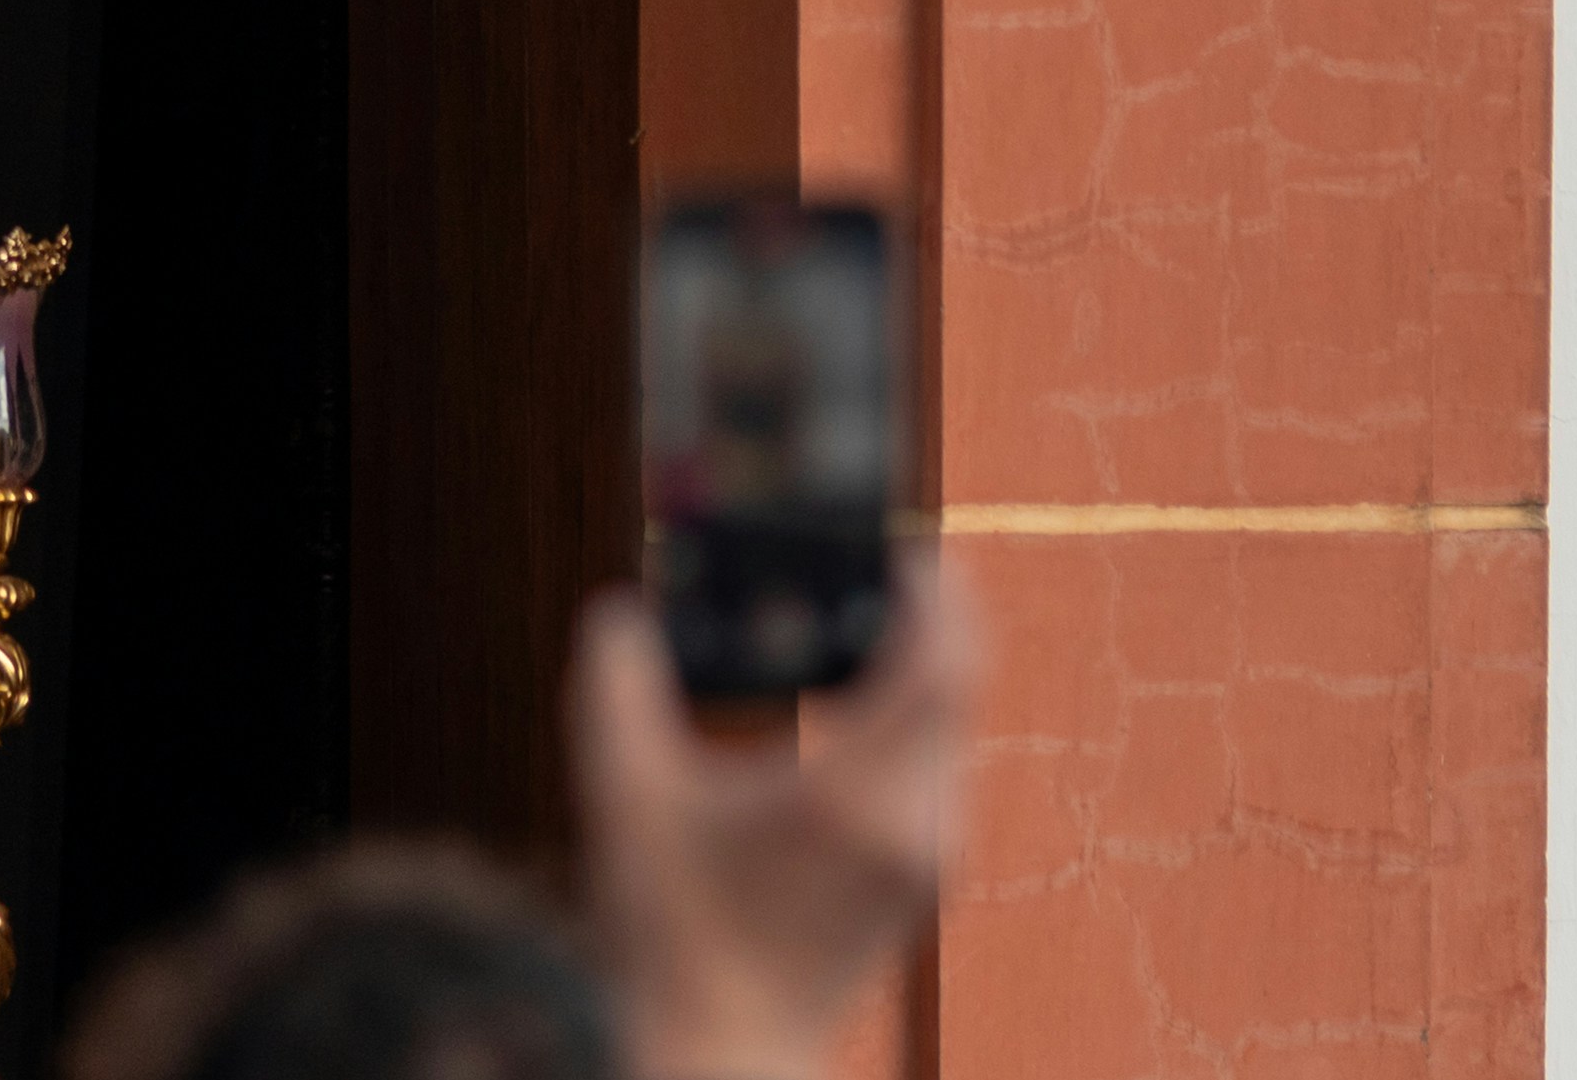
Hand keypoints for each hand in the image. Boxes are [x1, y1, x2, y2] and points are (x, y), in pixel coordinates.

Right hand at [572, 548, 985, 1079]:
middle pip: (961, 688)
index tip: (905, 548)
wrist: (718, 1047)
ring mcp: (926, 859)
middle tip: (889, 569)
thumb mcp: (623, 790)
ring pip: (953, 732)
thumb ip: (616, 684)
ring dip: (923, 671)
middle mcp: (913, 824)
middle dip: (931, 620)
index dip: (936, 594)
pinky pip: (939, 771)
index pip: (942, 664)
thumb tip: (619, 612)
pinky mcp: (919, 883)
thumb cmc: (668, 927)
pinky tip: (857, 708)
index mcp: (856, 794)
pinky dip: (913, 722)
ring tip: (867, 626)